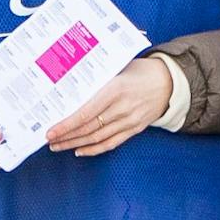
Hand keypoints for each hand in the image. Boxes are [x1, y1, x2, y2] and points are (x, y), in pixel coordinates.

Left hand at [45, 59, 174, 156]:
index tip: (51, 131)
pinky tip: (80, 150)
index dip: (66, 125)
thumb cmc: (139, 71)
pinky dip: (94, 149)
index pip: (85, 113)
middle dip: (66, 137)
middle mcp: (122, 108)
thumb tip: (69, 91)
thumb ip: (97, 81)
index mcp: (115, 89)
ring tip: (59, 146)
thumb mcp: (117, 69)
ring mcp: (130, 121)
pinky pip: (111, 143)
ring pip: (97, 138)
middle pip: (88, 128)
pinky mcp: (135, 129)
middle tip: (49, 141)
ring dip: (75, 144)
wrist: (169, 81)